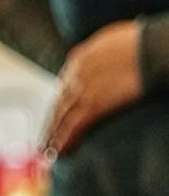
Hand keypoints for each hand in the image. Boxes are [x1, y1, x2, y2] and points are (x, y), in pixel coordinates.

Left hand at [46, 20, 143, 155]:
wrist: (150, 47)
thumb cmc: (143, 42)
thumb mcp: (115, 42)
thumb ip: (106, 55)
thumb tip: (111, 61)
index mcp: (80, 57)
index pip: (65, 84)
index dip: (61, 102)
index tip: (57, 113)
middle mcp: (76, 73)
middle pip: (59, 102)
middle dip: (52, 121)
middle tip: (45, 136)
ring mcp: (82, 89)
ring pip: (61, 116)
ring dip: (53, 134)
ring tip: (48, 150)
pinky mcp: (94, 104)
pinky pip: (73, 126)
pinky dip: (64, 140)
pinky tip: (59, 152)